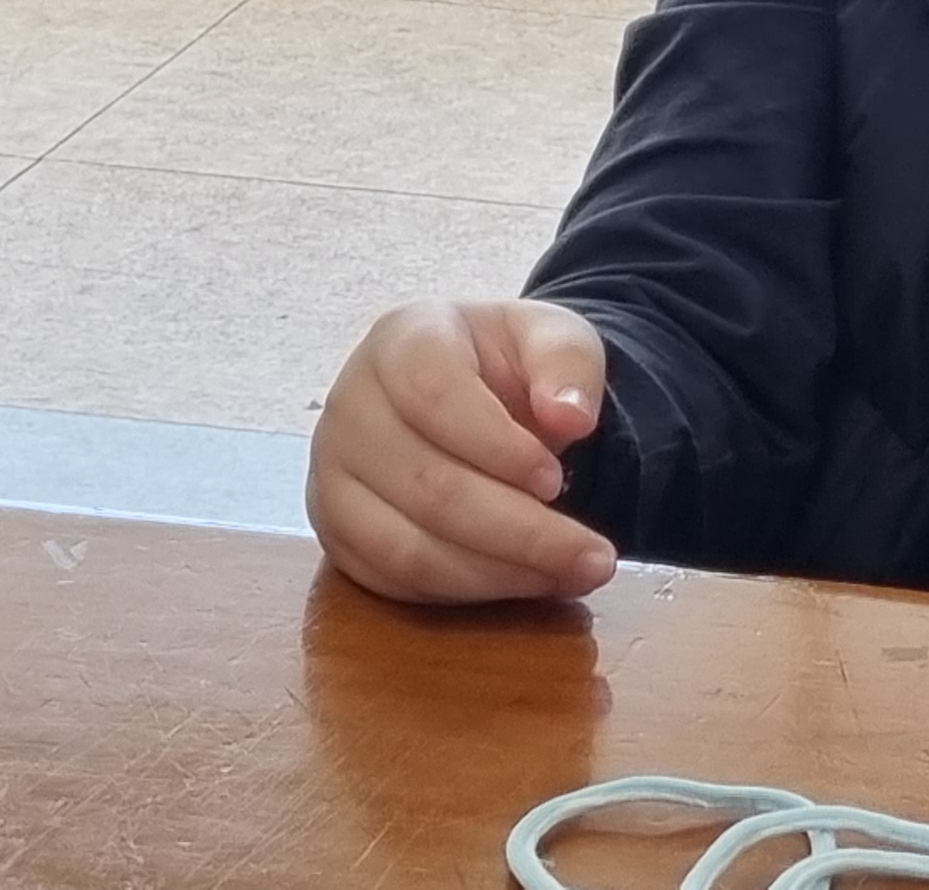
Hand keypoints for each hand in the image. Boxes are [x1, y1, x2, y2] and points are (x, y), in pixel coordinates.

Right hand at [309, 298, 617, 605]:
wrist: (470, 388)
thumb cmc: (507, 359)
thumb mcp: (552, 336)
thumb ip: (568, 363)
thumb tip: (572, 419)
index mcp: (400, 341)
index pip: (434, 396)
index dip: (498, 447)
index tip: (557, 479)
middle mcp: (350, 409)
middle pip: (427, 487)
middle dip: (520, 532)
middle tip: (595, 557)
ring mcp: (333, 477)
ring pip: (407, 549)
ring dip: (496, 574)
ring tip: (569, 574)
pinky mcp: (338, 533)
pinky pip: (396, 581)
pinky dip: (466, 591)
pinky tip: (525, 583)